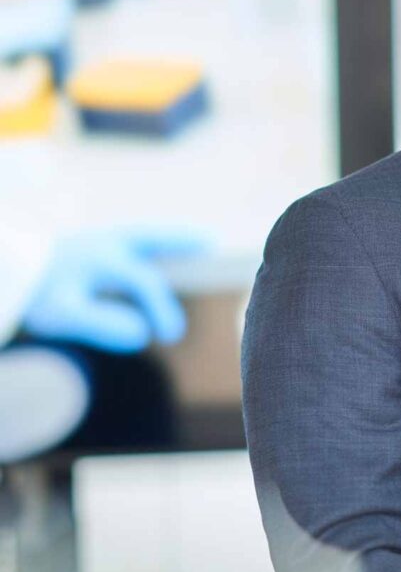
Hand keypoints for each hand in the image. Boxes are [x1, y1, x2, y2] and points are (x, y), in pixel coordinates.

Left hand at [22, 227, 205, 352]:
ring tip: (192, 240)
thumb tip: (142, 334)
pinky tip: (143, 255)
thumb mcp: (63, 315)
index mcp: (105, 258)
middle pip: (151, 237)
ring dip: (165, 237)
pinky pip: (121, 240)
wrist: (4, 268)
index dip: (163, 310)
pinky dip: (141, 243)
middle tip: (209, 240)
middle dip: (180, 241)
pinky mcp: (77, 247)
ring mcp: (89, 241)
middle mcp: (103, 244)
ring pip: (137, 234)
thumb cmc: (32, 294)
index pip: (146, 283)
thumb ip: (104, 324)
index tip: (171, 336)